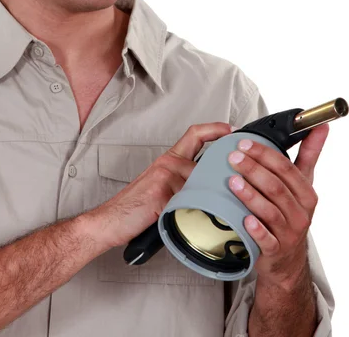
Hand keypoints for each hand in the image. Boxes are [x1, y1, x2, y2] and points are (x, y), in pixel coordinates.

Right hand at [95, 122, 231, 248]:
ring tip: (217, 209)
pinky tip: (200, 219)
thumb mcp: (163, 186)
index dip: (216, 129)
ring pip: (201, 182)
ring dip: (210, 197)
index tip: (233, 130)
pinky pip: (189, 200)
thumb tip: (212, 185)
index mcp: (169, 159)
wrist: (110, 220)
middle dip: (222, 170)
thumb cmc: (136, 206)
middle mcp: (168, 163)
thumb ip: (185, 182)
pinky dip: (196, 211)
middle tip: (239, 176)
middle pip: (206, 160)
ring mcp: (165, 178)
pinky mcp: (162, 195)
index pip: (196, 134)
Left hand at [228, 124, 328, 286]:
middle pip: (276, 187)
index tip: (245, 143)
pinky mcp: (275, 250)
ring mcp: (288, 233)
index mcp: (306, 194)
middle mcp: (300, 213)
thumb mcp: (302, 184)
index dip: (264, 154)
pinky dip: (256, 229)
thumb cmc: (291, 214)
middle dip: (253, 169)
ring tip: (232, 181)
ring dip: (250, 195)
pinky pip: (266, 240)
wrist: (287, 258)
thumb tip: (320, 127)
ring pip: (269, 211)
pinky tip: (244, 219)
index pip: (285, 168)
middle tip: (233, 157)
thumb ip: (309, 154)